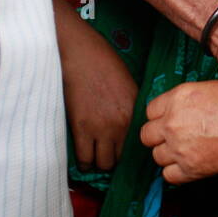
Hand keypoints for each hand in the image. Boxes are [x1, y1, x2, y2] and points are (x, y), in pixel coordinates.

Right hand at [59, 21, 138, 170]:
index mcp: (134, 111)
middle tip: (104, 155)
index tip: (119, 150)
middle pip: (120, 158)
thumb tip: (126, 127)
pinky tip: (83, 158)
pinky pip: (84, 159)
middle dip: (112, 159)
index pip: (137, 145)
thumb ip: (129, 109)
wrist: (80, 53)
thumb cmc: (103, 62)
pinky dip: (84, 162)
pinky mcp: (81, 128)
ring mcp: (101, 128)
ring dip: (98, 162)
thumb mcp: (128, 85)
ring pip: (103, 163)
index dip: (127, 150)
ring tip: (93, 157)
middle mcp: (122, 123)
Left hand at [141, 79, 217, 183]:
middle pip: (147, 135)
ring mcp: (179, 147)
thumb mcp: (210, 89)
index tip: (169, 120)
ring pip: (156, 156)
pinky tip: (188, 165)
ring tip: (184, 151)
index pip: (150, 111)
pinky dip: (176, 173)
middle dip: (158, 137)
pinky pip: (168, 176)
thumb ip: (187, 99)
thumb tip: (178, 107)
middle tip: (174, 138)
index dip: (160, 117)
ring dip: (168, 155)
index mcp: (177, 98)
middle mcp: (173, 123)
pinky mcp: (190, 169)